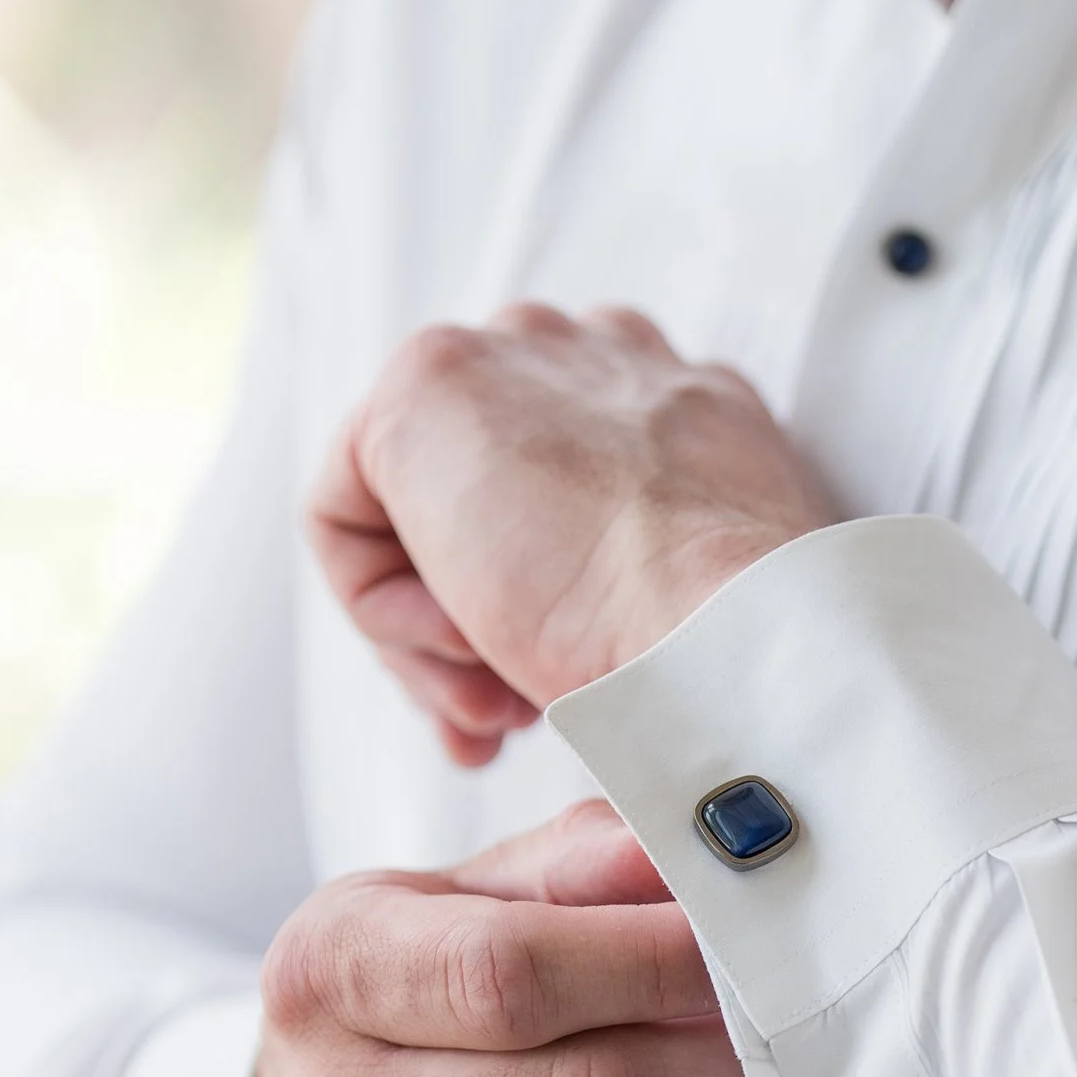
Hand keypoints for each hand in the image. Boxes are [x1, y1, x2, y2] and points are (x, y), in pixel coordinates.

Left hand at [307, 301, 831, 765]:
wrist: (730, 632)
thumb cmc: (723, 652)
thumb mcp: (694, 602)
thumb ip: (633, 574)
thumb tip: (546, 648)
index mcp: (684, 405)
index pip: (561, 492)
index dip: (537, 605)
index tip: (542, 702)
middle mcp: (597, 356)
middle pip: (479, 499)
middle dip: (472, 625)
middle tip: (505, 720)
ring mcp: (512, 356)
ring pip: (412, 516)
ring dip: (436, 635)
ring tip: (495, 708)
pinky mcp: (426, 386)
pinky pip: (345, 518)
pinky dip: (386, 610)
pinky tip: (467, 641)